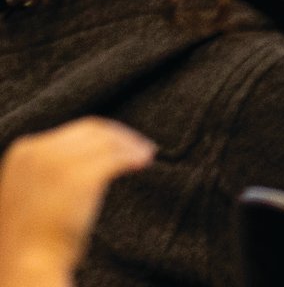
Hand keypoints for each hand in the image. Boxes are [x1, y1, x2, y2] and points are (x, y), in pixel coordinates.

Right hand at [0, 118, 152, 286]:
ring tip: (145, 154)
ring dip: (131, 145)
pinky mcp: (82, 177)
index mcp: (24, 152)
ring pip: (107, 142)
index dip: (101, 135)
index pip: (72, 131)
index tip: (119, 142)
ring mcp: (60, 162)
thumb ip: (48, 169)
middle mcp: (40, 151)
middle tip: (140, 146)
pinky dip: (133, 156)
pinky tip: (144, 162)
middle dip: (119, 136)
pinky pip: (116, 158)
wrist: (25, 265)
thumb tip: (84, 157)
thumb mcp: (30, 192)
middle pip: (92, 130)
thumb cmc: (30, 238)